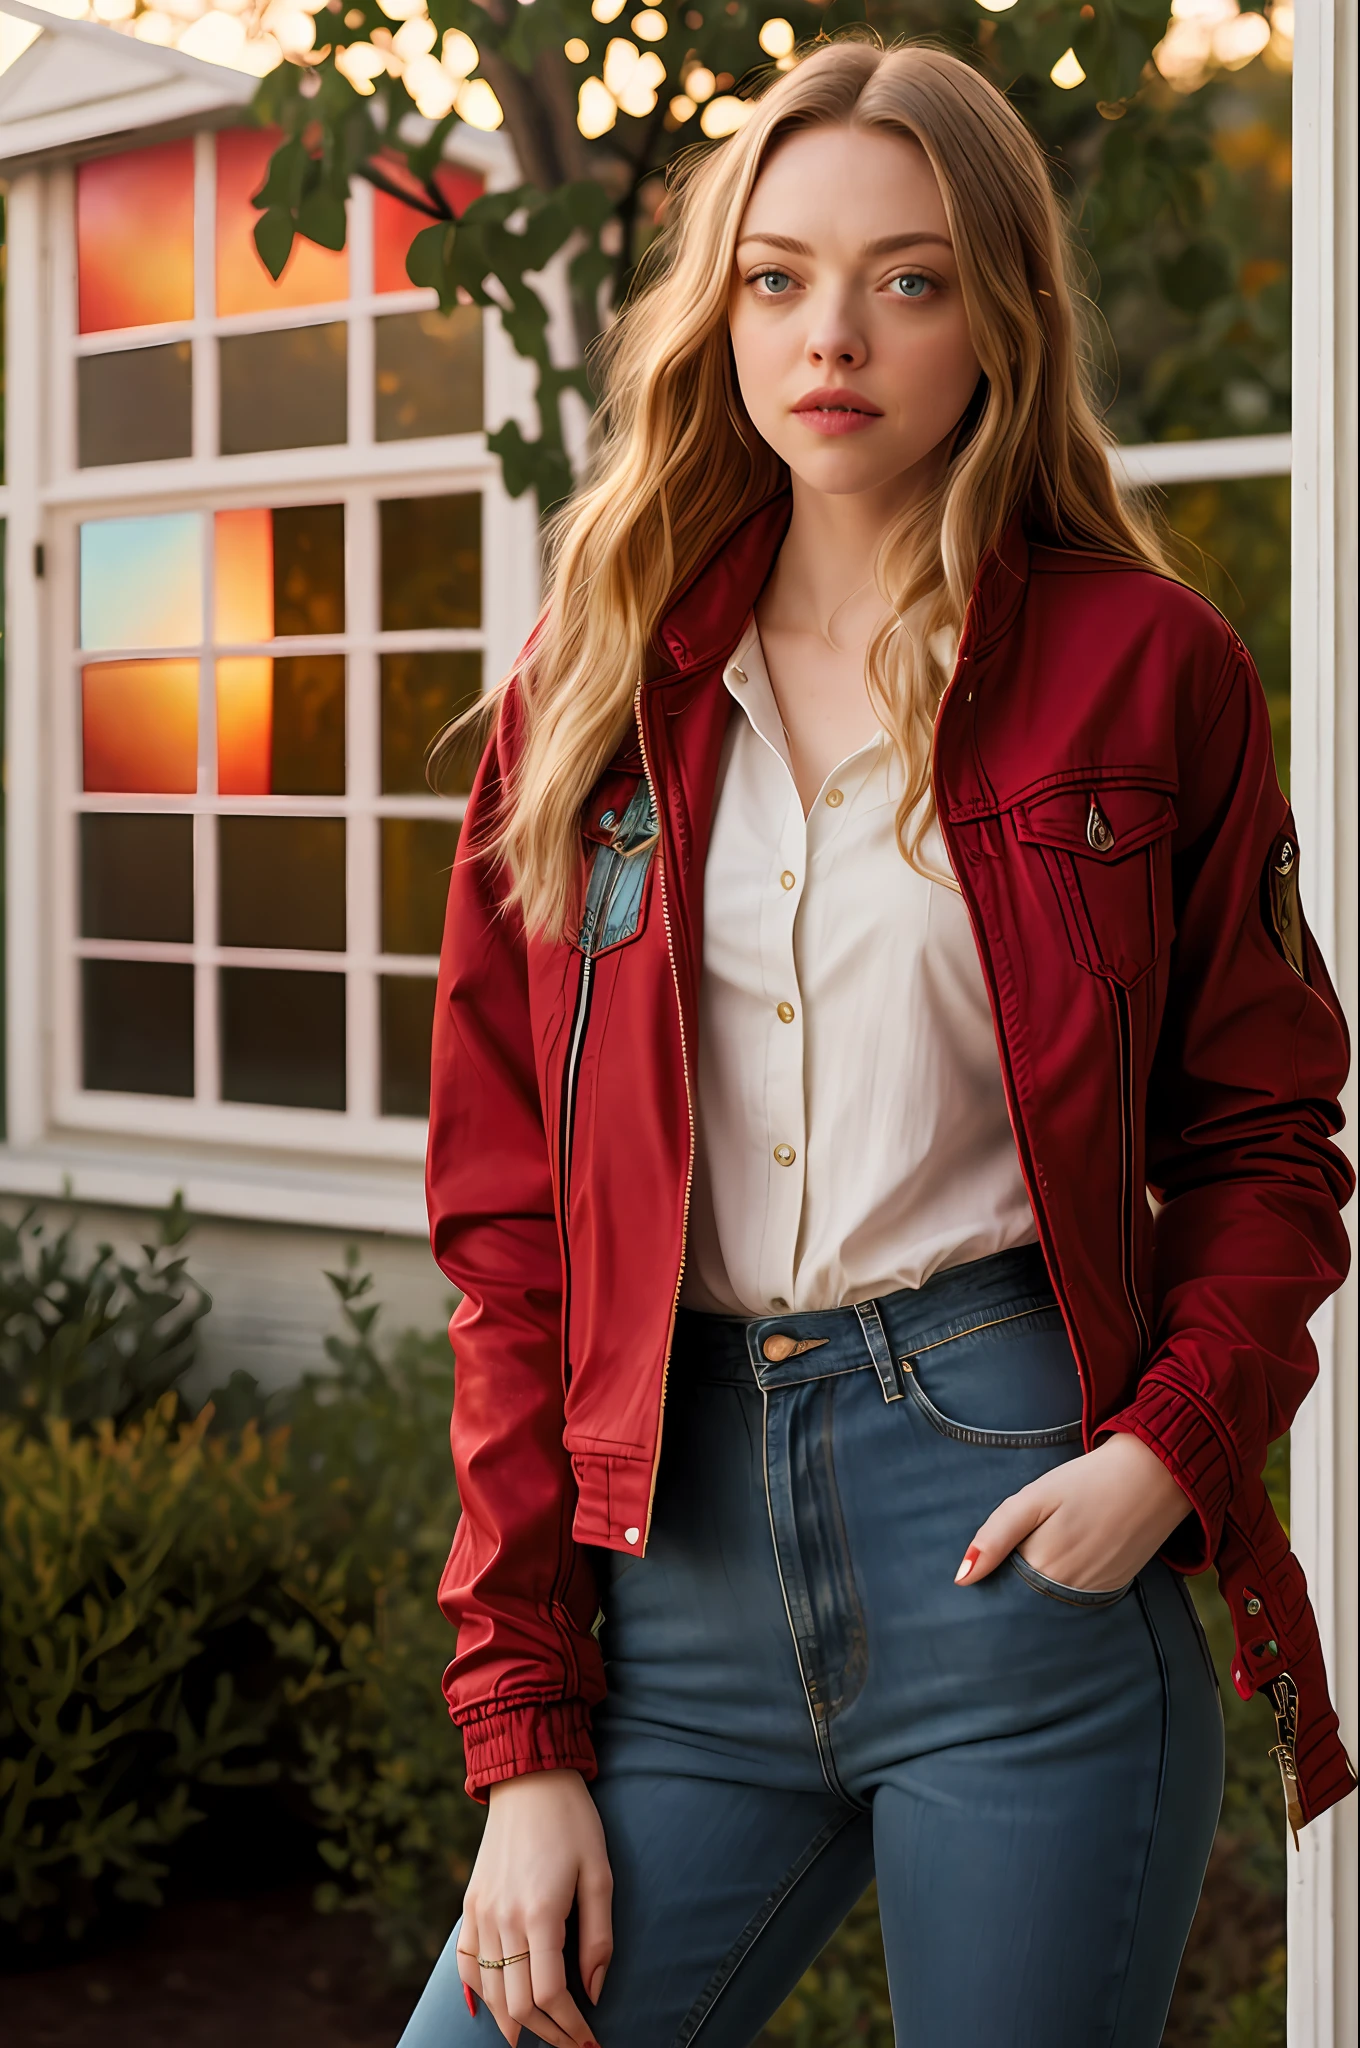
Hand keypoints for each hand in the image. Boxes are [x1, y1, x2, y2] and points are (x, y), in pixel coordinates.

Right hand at [458, 1767, 612, 2046]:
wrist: (529, 1777)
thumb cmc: (573, 1822)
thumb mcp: (600, 1874)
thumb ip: (598, 1939)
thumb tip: (594, 1992)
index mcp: (539, 1912)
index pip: (550, 1995)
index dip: (572, 2028)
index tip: (591, 2041)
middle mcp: (503, 1918)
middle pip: (517, 2004)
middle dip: (548, 2033)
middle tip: (572, 2043)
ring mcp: (481, 1912)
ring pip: (489, 1991)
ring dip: (514, 2021)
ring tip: (541, 2034)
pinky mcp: (470, 1904)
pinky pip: (467, 1963)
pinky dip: (480, 1994)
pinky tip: (495, 2007)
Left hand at [954, 1432, 1192, 1593]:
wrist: (1154, 1474)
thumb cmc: (1088, 1480)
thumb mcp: (1035, 1497)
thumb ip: (996, 1536)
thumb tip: (962, 1579)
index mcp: (1043, 1566)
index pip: (1002, 1588)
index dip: (991, 1574)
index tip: (988, 1561)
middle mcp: (1070, 1590)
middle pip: (1026, 1597)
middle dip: (1014, 1581)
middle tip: (1025, 1543)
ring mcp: (1095, 1592)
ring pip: (1052, 1597)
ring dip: (1042, 1580)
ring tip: (1049, 1544)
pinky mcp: (1115, 1587)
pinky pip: (1078, 1594)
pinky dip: (1068, 1580)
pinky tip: (1071, 1553)